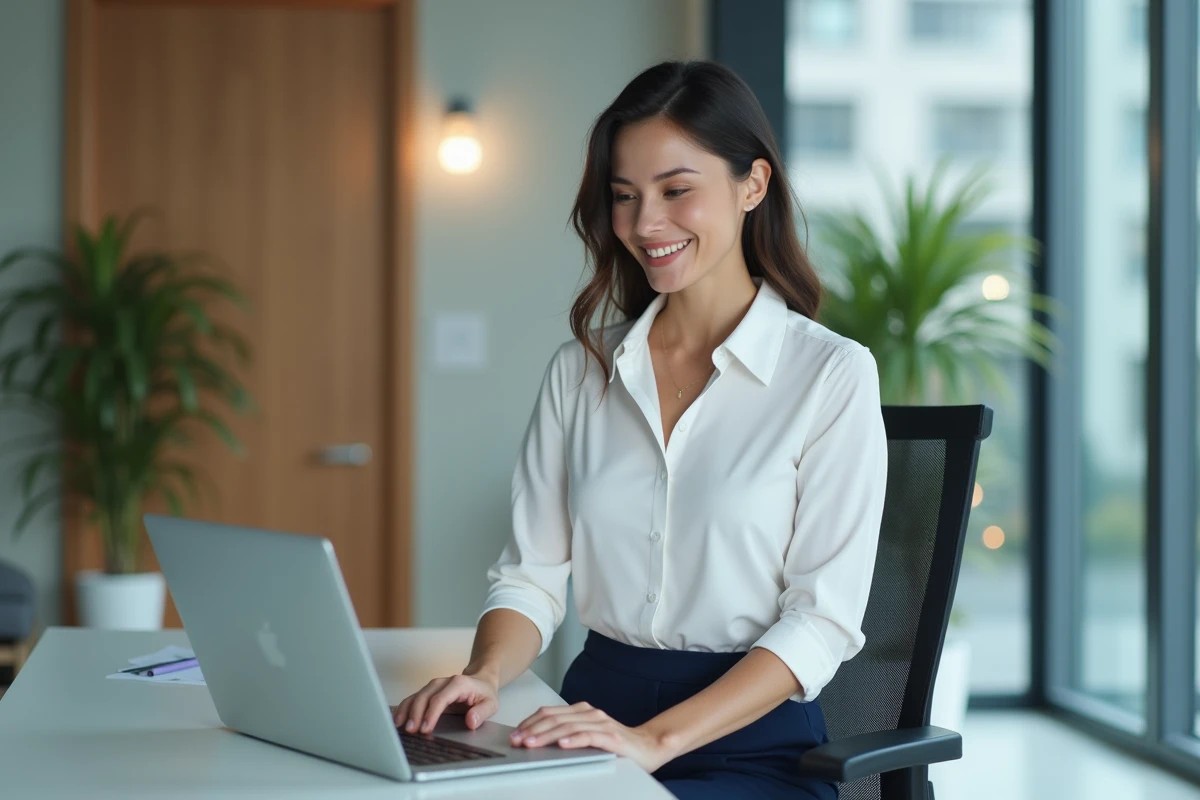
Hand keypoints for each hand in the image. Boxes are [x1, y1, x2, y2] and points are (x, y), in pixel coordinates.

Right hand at [391, 672, 499, 733]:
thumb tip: (471, 721)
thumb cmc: (484, 693)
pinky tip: (397, 718)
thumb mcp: (491, 704)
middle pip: (424, 697)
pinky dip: (403, 708)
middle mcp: (443, 683)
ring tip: (399, 726)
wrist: (481, 680)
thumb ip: (482, 712)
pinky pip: (413, 698)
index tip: (425, 728)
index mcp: (458, 684)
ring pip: (416, 696)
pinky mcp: (428, 692)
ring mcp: (433, 686)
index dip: (431, 714)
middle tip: (411, 731)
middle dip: (416, 714)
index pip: (441, 699)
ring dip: (406, 711)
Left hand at [509, 701, 675, 772]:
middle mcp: (591, 713)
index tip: (515, 733)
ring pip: (568, 726)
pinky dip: (573, 739)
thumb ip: (568, 734)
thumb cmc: (617, 744)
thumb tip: (537, 740)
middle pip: (555, 718)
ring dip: (546, 735)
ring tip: (531, 743)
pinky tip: (562, 744)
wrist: (649, 746)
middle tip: (517, 740)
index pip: (550, 712)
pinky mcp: (611, 737)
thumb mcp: (587, 736)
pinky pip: (589, 736)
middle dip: (532, 729)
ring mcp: (601, 724)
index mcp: (583, 711)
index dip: (530, 722)